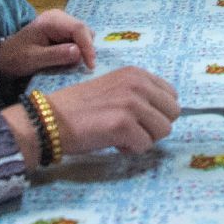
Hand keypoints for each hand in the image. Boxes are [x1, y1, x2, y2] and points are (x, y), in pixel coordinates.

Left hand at [0, 9, 95, 80]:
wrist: (3, 58)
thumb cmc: (16, 58)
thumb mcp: (33, 59)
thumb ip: (55, 55)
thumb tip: (78, 52)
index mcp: (52, 20)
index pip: (79, 29)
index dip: (87, 47)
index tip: (90, 66)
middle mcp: (60, 17)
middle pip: (84, 31)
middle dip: (86, 49)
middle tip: (82, 68)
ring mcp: (62, 24)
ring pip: (84, 35)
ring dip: (82, 50)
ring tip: (72, 65)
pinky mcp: (63, 32)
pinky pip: (78, 40)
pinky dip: (78, 51)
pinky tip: (68, 60)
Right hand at [2, 65, 178, 169]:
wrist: (50, 119)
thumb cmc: (80, 108)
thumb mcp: (115, 88)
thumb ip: (139, 95)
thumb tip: (164, 115)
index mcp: (136, 73)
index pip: (172, 95)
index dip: (157, 112)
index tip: (139, 118)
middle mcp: (137, 84)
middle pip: (173, 114)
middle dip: (155, 127)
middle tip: (131, 129)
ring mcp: (131, 104)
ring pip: (163, 131)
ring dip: (144, 138)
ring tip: (121, 135)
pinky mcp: (123, 125)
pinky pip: (145, 146)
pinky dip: (131, 149)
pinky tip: (113, 142)